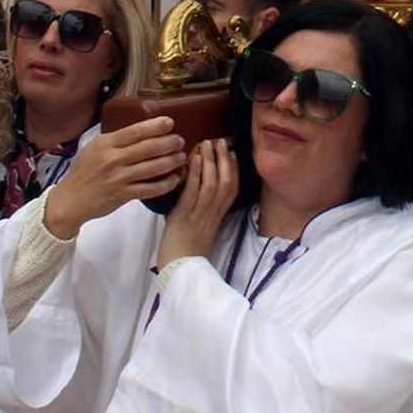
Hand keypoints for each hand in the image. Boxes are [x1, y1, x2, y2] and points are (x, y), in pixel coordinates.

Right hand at [43, 121, 186, 238]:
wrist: (71, 200)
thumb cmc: (84, 172)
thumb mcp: (94, 148)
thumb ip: (115, 139)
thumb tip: (140, 128)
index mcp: (106, 144)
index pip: (135, 131)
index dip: (155, 126)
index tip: (169, 122)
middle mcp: (113, 159)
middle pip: (148, 148)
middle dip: (169, 143)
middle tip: (179, 141)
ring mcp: (118, 178)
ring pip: (152, 168)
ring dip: (171, 162)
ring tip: (181, 157)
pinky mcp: (123, 195)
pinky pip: (150, 189)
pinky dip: (165, 184)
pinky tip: (174, 179)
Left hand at [156, 139, 238, 270]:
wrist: (179, 271)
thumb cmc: (184, 253)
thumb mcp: (196, 228)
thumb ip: (196, 210)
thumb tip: (188, 190)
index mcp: (216, 217)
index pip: (232, 190)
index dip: (234, 170)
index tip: (232, 154)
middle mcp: (212, 214)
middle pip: (225, 183)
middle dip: (224, 160)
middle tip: (220, 141)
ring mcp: (199, 215)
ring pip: (212, 184)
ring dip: (211, 162)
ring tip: (207, 144)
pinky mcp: (184, 217)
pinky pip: (193, 193)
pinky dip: (196, 175)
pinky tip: (195, 160)